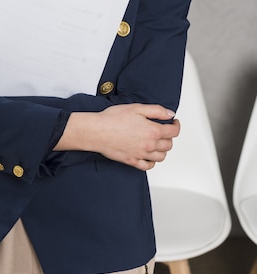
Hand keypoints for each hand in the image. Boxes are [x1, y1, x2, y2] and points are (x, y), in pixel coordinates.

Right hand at [55, 103, 179, 171]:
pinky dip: (152, 161)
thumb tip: (170, 113)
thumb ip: (156, 110)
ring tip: (157, 142)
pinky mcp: (132, 161)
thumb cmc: (113, 118)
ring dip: (162, 149)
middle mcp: (149, 145)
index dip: (176, 125)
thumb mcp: (137, 107)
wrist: (97, 131)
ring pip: (161, 157)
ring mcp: (141, 155)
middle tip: (164, 130)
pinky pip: (148, 166)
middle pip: (169, 145)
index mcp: (153, 131)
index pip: (173, 131)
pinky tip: (149, 155)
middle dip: (169, 136)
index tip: (174, 122)